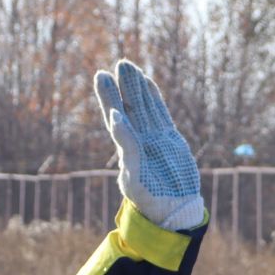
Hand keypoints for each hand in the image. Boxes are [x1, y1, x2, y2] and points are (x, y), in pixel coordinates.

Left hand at [94, 60, 205, 231]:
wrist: (172, 210)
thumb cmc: (150, 200)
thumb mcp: (134, 174)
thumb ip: (127, 145)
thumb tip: (115, 118)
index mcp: (127, 148)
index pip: (116, 116)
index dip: (109, 97)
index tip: (101, 76)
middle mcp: (139, 140)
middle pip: (131, 106)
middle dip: (124, 86)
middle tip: (119, 64)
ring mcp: (155, 138)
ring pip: (145, 106)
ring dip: (137, 87)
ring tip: (129, 66)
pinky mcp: (169, 139)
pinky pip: (160, 113)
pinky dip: (154, 98)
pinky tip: (147, 83)